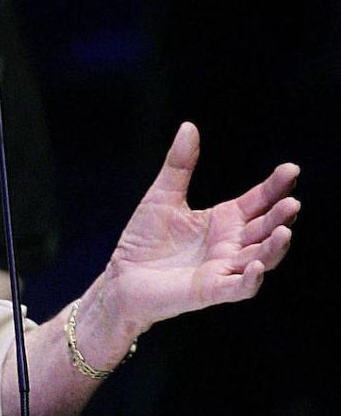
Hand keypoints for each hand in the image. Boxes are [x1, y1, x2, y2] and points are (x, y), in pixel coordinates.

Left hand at [105, 122, 299, 331]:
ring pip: (260, 258)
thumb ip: (179, 165)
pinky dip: (250, 279)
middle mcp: (231, 244)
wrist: (122, 275)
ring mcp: (223, 268)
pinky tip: (257, 266)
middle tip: (292, 202)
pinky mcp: (210, 290)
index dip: (275, 187)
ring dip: (274, 247)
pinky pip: (238, 287)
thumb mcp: (163, 195)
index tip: (291, 169)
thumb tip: (189, 125)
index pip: (258, 201)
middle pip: (265, 229)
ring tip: (285, 231)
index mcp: (224, 220)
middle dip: (280, 217)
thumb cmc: (145, 239)